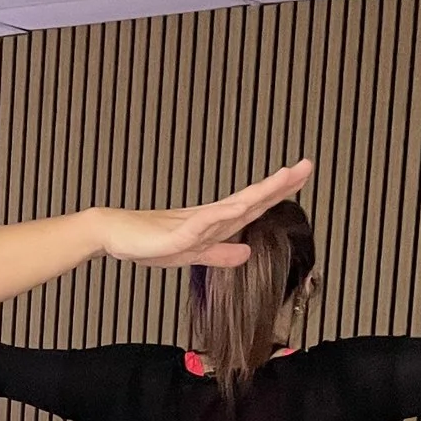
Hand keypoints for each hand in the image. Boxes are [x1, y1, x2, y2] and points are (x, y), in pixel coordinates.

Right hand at [94, 160, 313, 268]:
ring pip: (234, 206)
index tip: (302, 175)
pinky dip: (224, 213)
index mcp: (215, 222)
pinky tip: (241, 205)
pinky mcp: (178, 233)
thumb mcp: (192, 254)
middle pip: (252, 199)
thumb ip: (219, 254)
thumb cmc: (148, 241)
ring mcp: (195, 223)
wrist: (114, 235)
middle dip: (280, 184)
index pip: (254, 206)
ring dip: (260, 192)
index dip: (279, 192)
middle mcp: (210, 217)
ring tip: (283, 178)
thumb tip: (246, 254)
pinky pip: (205, 223)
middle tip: (306, 166)